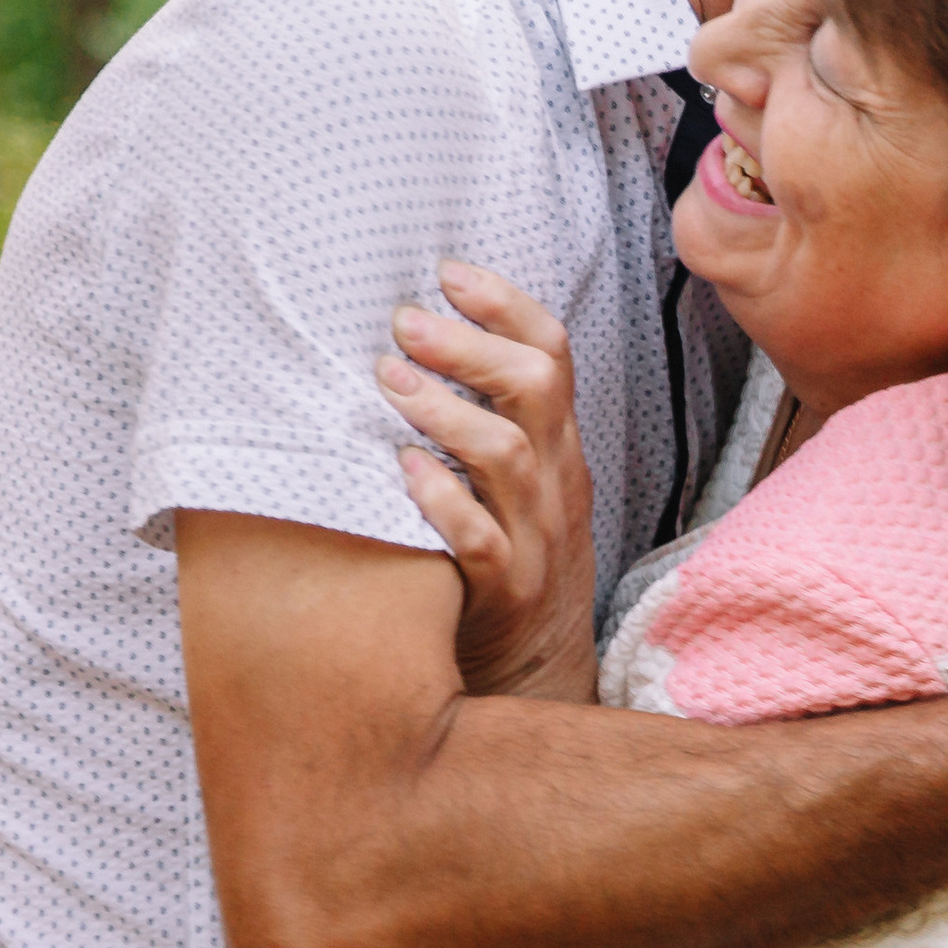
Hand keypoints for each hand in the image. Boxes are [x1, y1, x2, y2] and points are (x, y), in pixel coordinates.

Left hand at [378, 261, 598, 702]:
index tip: (447, 271)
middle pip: (536, 390)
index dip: (505, 305)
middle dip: (470, 347)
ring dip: (447, 412)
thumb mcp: (520, 485)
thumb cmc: (510, 562)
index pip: (552, 355)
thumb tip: (414, 340)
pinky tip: (403, 472)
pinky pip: (484, 542)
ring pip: (509, 456)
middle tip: (403, 322)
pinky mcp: (510, 594)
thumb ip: (491, 420)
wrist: (540, 676)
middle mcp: (556, 483)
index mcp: (558, 447)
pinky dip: (444, 502)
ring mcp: (538, 538)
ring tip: (389, 382)